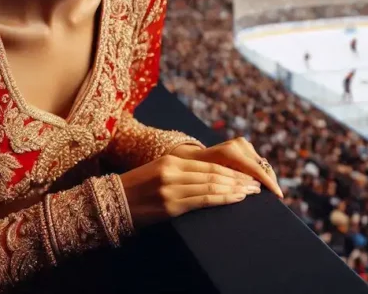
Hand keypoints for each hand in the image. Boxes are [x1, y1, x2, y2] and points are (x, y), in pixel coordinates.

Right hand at [119, 154, 261, 229]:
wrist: (111, 203)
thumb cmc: (138, 189)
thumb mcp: (160, 171)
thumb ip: (183, 172)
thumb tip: (211, 177)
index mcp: (172, 161)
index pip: (209, 165)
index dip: (231, 170)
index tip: (247, 174)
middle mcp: (173, 171)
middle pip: (214, 174)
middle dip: (238, 179)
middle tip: (256, 184)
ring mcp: (172, 189)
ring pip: (211, 187)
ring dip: (234, 190)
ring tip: (250, 193)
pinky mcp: (170, 206)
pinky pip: (202, 201)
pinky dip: (222, 199)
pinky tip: (235, 199)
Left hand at [170, 137, 283, 197]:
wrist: (193, 158)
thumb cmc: (198, 173)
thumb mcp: (211, 180)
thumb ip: (228, 184)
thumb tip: (251, 191)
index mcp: (229, 152)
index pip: (255, 170)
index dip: (269, 183)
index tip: (279, 195)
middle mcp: (238, 145)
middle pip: (262, 166)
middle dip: (269, 181)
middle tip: (276, 197)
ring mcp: (243, 143)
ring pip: (261, 164)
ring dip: (265, 177)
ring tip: (269, 192)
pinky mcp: (245, 146)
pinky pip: (257, 162)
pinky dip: (260, 173)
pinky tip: (260, 184)